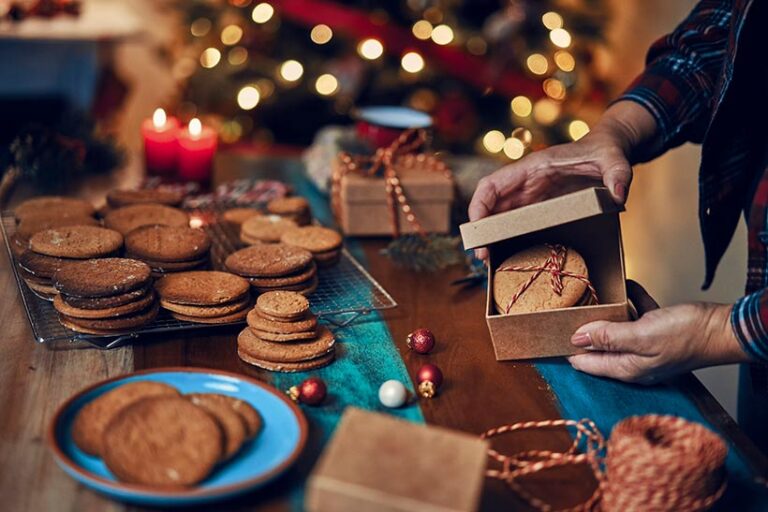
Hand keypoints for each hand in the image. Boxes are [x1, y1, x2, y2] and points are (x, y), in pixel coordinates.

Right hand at [468, 131, 630, 258]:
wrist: (608, 152)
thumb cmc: (606, 152)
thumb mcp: (614, 161)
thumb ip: (617, 175)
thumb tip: (619, 195)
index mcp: (533, 167)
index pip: (492, 184)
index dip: (479, 205)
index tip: (476, 228)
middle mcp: (525, 182)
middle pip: (490, 205)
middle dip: (481, 230)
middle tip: (482, 257)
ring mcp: (530, 196)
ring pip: (499, 216)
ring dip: (491, 237)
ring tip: (490, 261)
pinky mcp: (538, 207)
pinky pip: (515, 222)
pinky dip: (506, 238)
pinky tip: (508, 255)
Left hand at [567, 281, 749, 383]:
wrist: (723, 328)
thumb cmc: (686, 336)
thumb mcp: (640, 336)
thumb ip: (608, 338)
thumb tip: (577, 339)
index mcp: (627, 368)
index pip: (587, 363)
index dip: (569, 350)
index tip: (550, 336)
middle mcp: (635, 360)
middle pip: (599, 348)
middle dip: (583, 333)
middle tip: (564, 315)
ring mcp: (647, 344)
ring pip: (617, 330)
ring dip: (606, 316)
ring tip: (589, 300)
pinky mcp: (659, 328)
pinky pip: (637, 313)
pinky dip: (629, 301)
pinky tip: (624, 287)